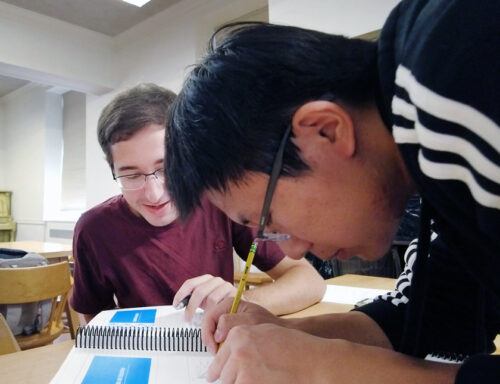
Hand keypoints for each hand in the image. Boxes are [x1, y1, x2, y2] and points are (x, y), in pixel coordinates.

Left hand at [173, 274, 236, 322]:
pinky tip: (215, 320)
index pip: (190, 283)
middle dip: (191, 306)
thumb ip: (193, 300)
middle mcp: (216, 280)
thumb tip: (177, 305)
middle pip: (200, 291)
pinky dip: (217, 313)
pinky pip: (223, 304)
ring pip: (211, 298)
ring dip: (205, 312)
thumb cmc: (218, 306)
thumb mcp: (204, 302)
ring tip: (203, 322)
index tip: (176, 306)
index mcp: (206, 279)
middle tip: (187, 318)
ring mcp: (226, 286)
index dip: (181, 294)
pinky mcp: (235, 293)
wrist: (238, 307)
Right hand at [202, 297, 284, 353]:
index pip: (209, 317)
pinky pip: (218, 337)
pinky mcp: (229, 328)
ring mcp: (226, 319)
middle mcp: (225, 310)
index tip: (214, 348)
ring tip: (223, 353)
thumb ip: (232, 322)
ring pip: (212, 332)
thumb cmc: (266, 323)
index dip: (208, 334)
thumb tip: (217, 333)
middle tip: (216, 353)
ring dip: (215, 344)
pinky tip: (227, 351)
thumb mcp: (250, 320)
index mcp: (228, 303)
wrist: (277, 329)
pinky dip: (220, 345)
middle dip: (210, 340)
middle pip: (208, 325)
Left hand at [206, 323, 333, 382]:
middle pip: (222, 374)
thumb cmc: (294, 347)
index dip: (218, 370)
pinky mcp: (248, 383)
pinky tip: (262, 381)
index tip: (214, 376)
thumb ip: (244, 342)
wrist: (312, 361)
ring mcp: (242, 368)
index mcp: (239, 334)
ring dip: (240, 383)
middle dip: (231, 379)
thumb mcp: (265, 333)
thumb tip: (231, 355)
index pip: (219, 358)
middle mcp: (237, 349)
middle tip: (244, 379)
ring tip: (258, 379)